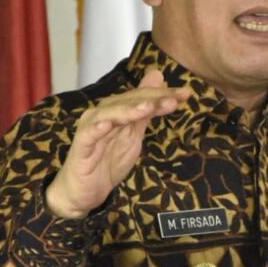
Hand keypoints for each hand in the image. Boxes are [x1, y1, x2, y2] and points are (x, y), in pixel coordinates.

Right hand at [45, 69, 189, 218]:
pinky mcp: (81, 146)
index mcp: (116, 110)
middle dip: (152, 100)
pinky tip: (107, 125)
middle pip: (128, 102)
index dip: (163, 95)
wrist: (84, 191)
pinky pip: (88, 135)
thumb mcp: (134, 134)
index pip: (141, 98)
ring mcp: (90, 129)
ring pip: (110, 114)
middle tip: (174, 99)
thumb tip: (158, 76)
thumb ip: (146, 109)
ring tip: (147, 107)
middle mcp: (102, 114)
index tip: (186, 93)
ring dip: (128, 110)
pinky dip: (97, 128)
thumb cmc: (108, 160)